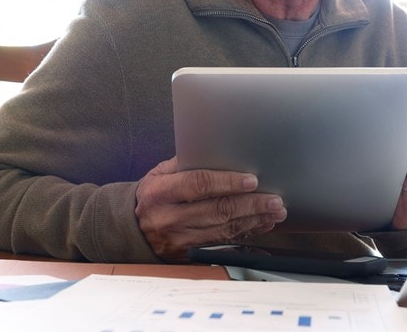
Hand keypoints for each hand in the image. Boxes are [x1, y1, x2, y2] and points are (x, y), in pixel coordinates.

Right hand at [135, 157, 287, 261]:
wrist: (131, 229)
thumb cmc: (152, 195)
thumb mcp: (159, 173)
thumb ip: (186, 163)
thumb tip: (219, 152)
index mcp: (160, 193)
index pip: (198, 185)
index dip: (227, 182)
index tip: (251, 180)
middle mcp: (169, 218)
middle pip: (217, 210)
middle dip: (251, 205)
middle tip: (274, 199)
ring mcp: (179, 240)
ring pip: (223, 230)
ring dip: (254, 221)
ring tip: (275, 212)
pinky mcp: (188, 254)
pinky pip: (222, 244)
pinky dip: (245, 234)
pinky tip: (260, 225)